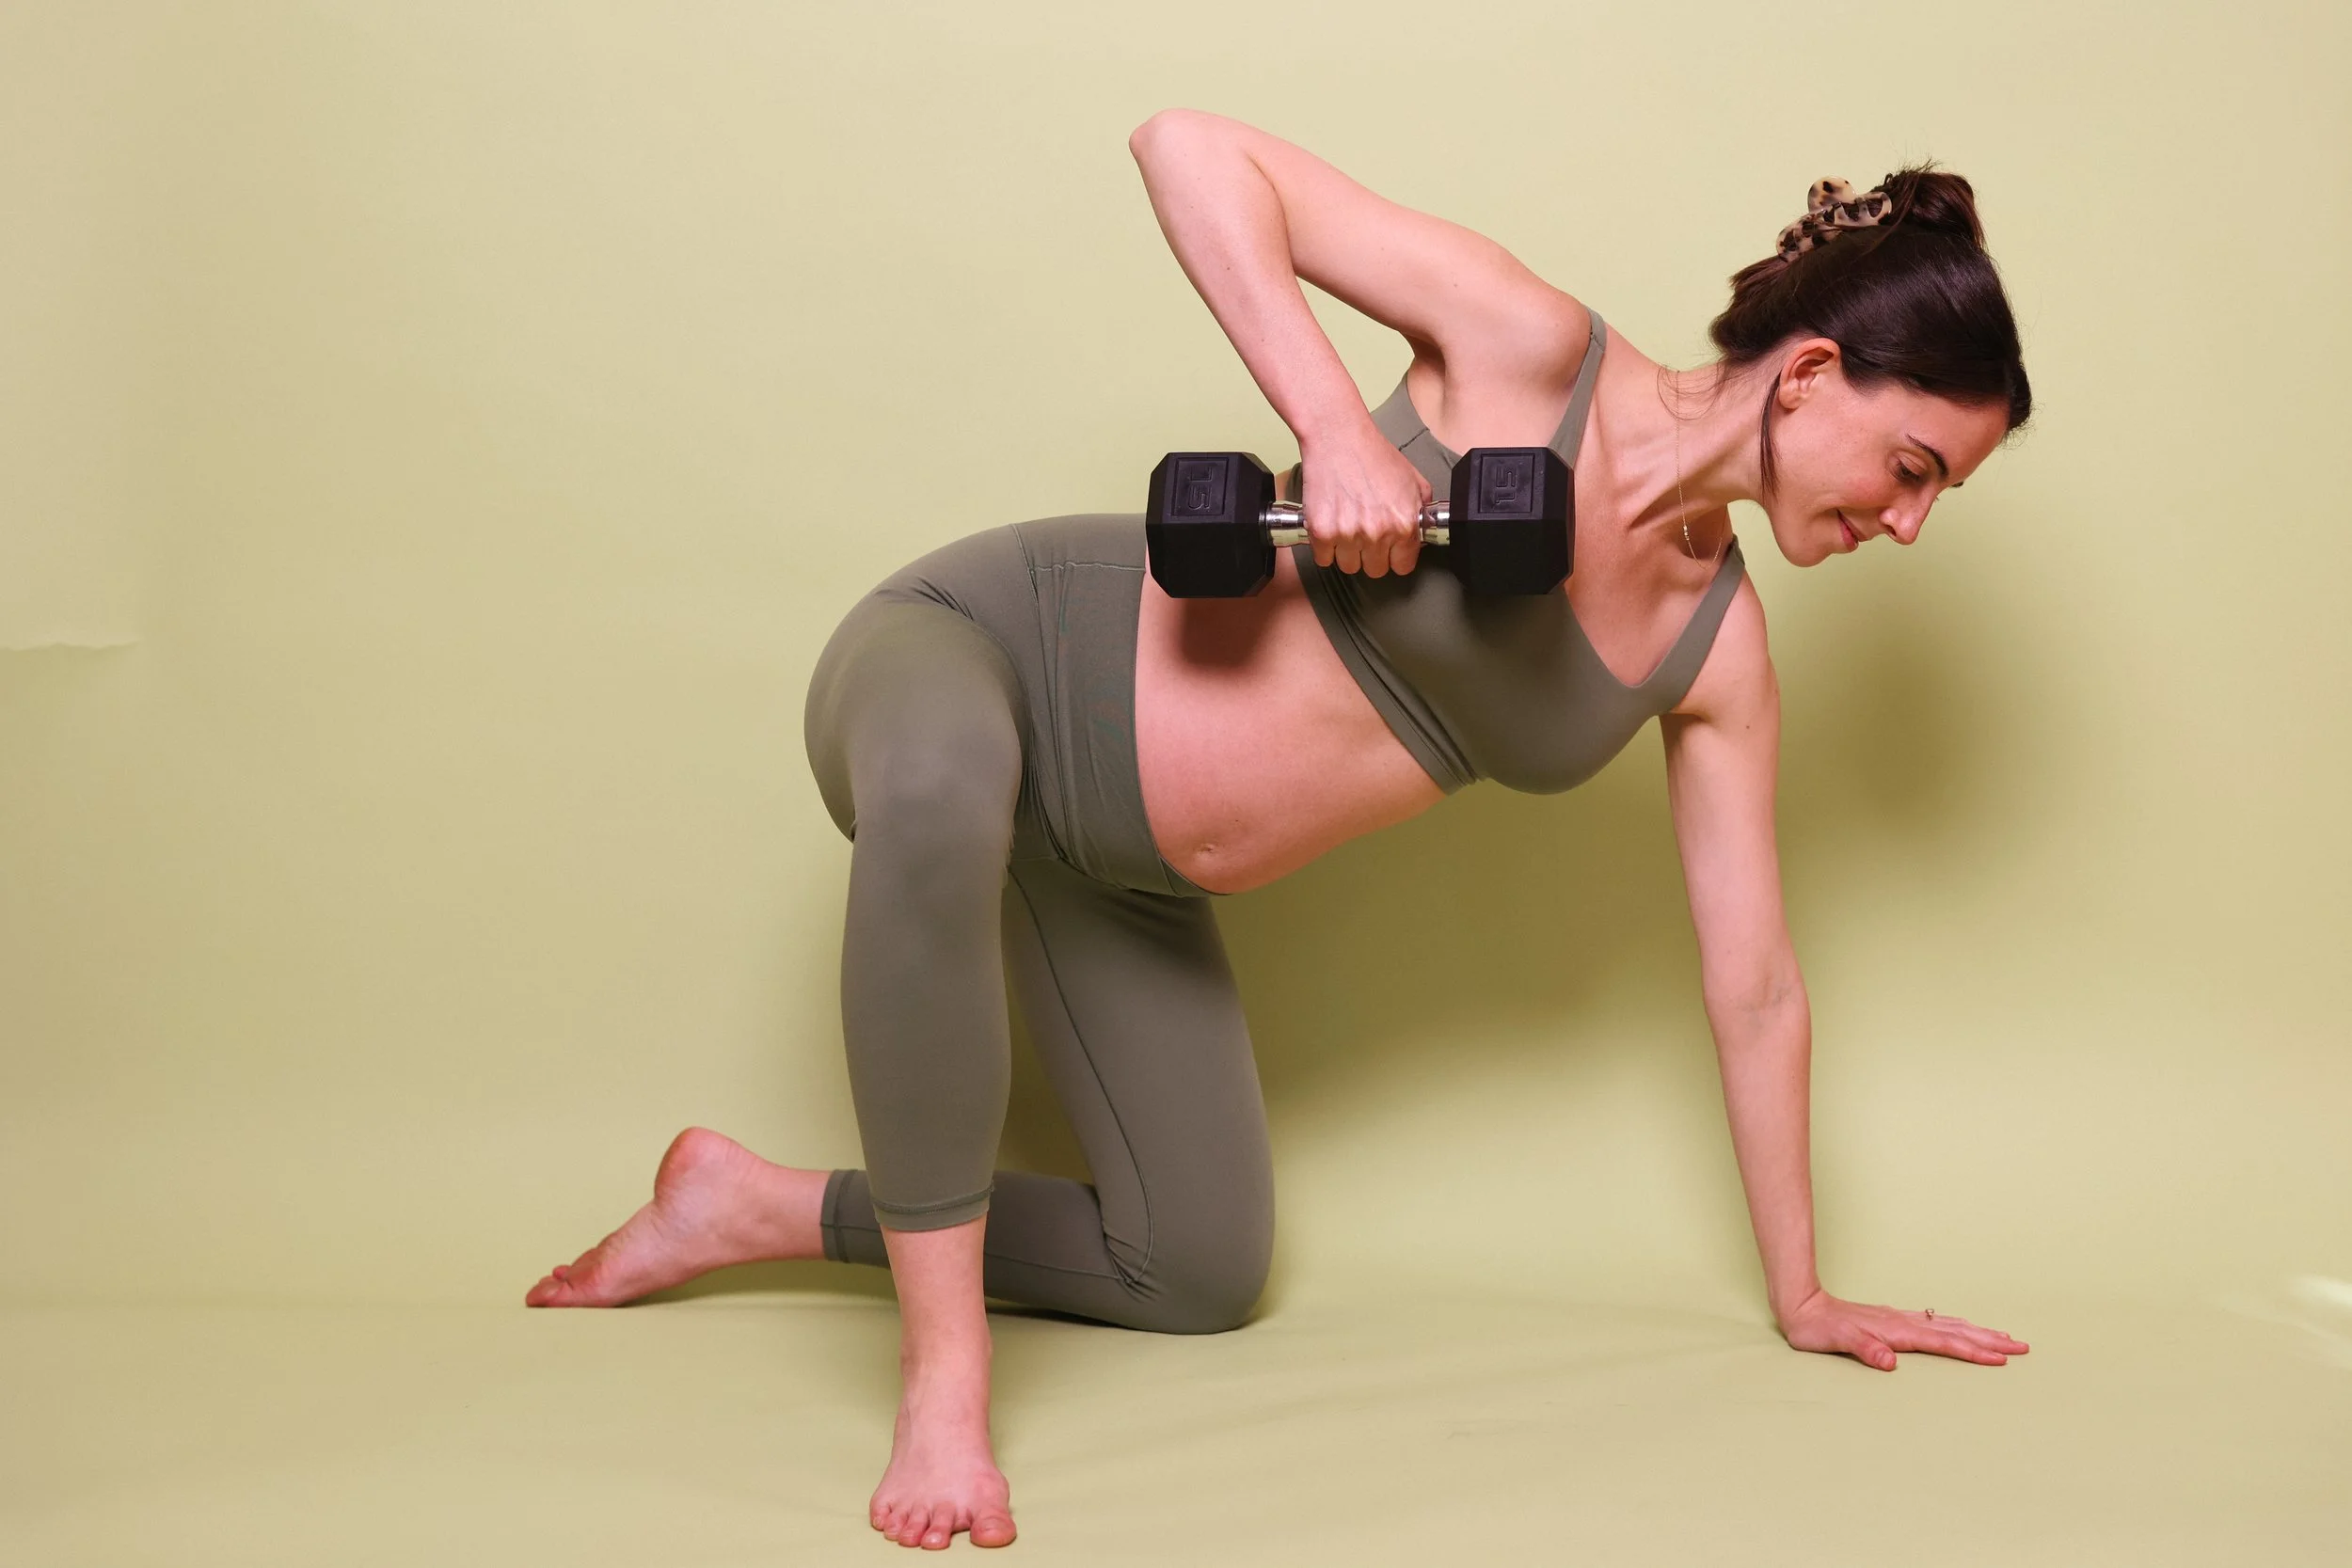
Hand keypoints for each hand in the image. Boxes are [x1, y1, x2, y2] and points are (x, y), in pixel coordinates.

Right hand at [1296, 429, 1430, 577]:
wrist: (1338, 436)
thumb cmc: (1373, 454)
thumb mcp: (1413, 480)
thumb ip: (1421, 511)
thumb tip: (1422, 532)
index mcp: (1403, 524)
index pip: (1403, 567)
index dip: (1395, 557)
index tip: (1389, 550)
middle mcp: (1377, 534)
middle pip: (1374, 570)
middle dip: (1371, 555)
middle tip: (1365, 533)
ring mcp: (1348, 535)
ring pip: (1347, 566)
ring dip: (1346, 552)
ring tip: (1346, 526)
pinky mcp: (1321, 532)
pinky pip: (1323, 558)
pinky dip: (1324, 546)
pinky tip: (1330, 525)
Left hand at [1776, 1289, 2029, 1369]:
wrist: (1802, 1306)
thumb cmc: (1818, 1329)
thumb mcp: (1837, 1342)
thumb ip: (1864, 1349)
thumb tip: (1889, 1362)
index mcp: (1896, 1331)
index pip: (1943, 1343)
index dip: (1972, 1351)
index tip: (2001, 1358)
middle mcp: (1903, 1322)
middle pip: (1954, 1331)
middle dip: (1989, 1339)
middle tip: (2021, 1345)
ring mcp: (1899, 1319)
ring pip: (1947, 1325)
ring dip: (1976, 1331)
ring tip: (2003, 1336)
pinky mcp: (1892, 1320)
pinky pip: (1933, 1323)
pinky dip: (1954, 1326)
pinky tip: (1958, 1327)